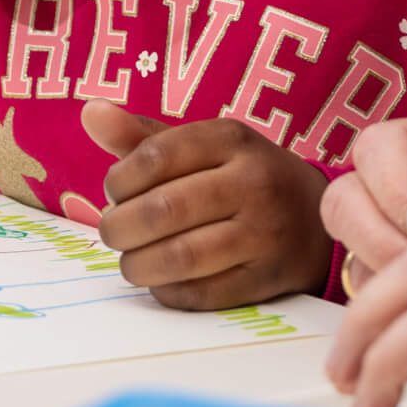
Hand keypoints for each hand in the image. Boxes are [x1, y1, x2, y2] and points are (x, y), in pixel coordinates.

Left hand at [82, 99, 331, 309]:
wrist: (316, 217)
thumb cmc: (240, 177)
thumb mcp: (203, 146)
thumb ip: (144, 136)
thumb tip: (90, 112)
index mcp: (232, 139)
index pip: (157, 155)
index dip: (120, 179)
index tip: (113, 192)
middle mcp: (253, 182)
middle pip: (164, 209)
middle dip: (120, 227)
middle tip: (111, 233)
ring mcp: (265, 233)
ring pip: (182, 256)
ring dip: (139, 265)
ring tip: (131, 261)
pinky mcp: (269, 278)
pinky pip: (204, 293)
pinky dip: (168, 291)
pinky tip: (161, 281)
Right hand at [324, 119, 406, 295]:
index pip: (383, 145)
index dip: (397, 186)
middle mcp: (392, 185)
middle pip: (343, 195)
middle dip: (378, 238)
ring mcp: (376, 232)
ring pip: (341, 249)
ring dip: (378, 275)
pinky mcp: (375, 278)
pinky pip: (356, 290)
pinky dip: (385, 310)